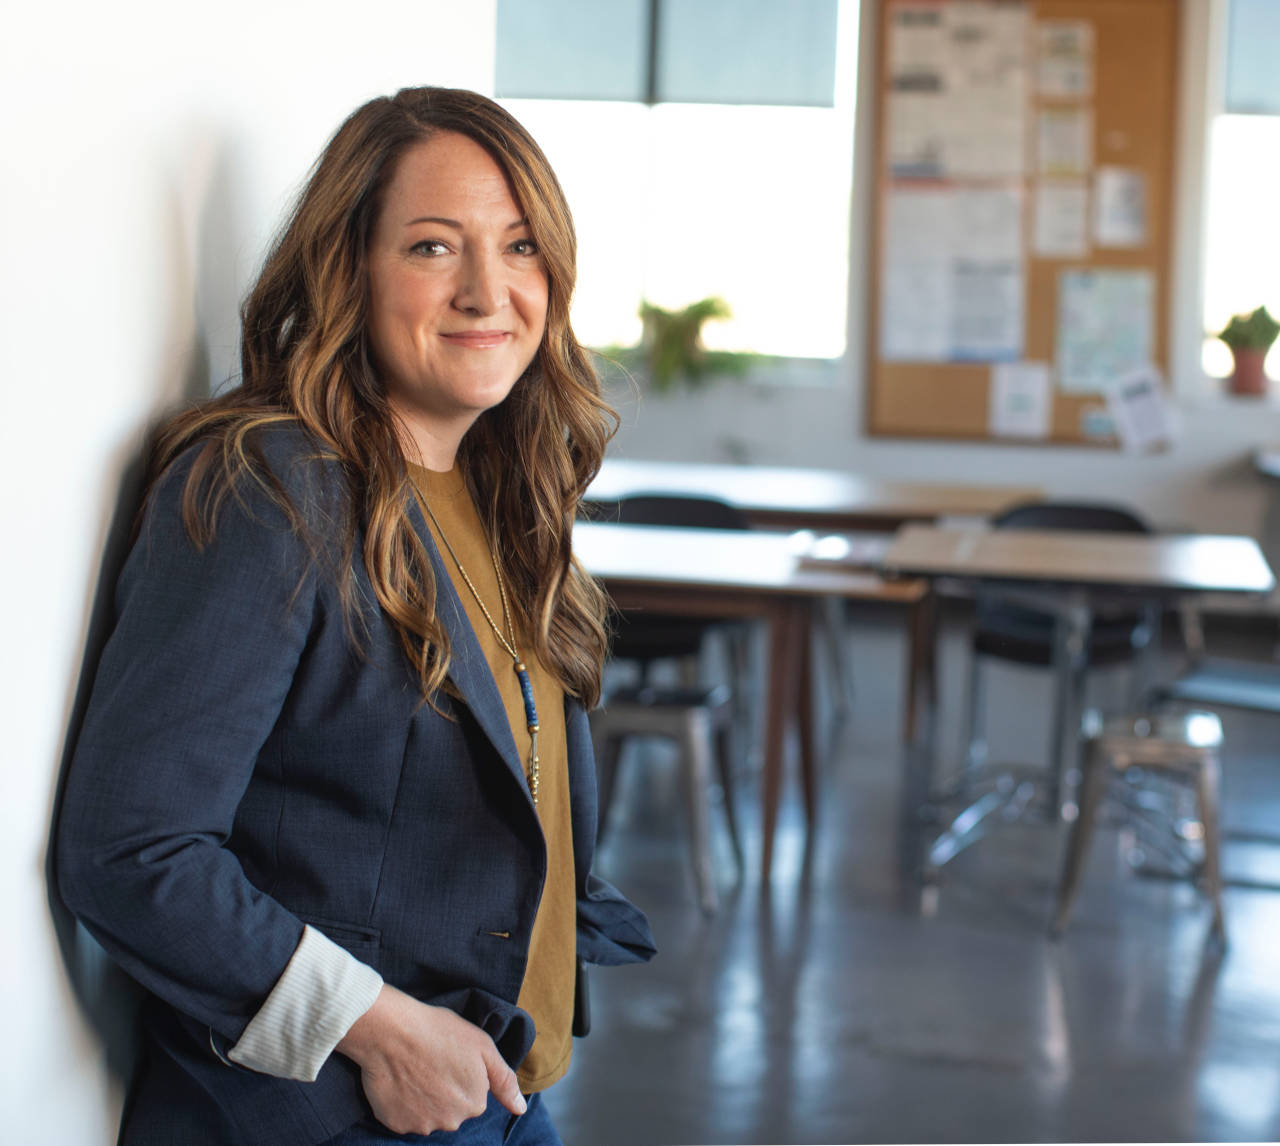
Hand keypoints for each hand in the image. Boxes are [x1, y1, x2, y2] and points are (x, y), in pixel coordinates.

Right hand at [336, 985, 525, 1134]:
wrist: (392, 1032)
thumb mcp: (483, 1046)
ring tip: (415, 1069)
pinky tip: (400, 1080)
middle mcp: (451, 1122)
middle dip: (445, 1090)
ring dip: (424, 1098)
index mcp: (475, 1103)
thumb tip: (520, 1109)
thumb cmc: (439, 1031)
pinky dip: (402, 1103)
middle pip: (452, 1108)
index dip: (462, 1073)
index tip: (450, 1056)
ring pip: (429, 1114)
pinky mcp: (396, 1124)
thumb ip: (504, 1081)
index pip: (474, 1094)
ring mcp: (422, 1125)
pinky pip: (404, 1117)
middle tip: (432, 1062)